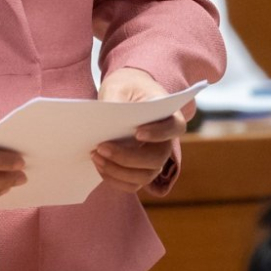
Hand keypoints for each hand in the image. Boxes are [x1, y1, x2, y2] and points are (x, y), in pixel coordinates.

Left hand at [92, 66, 188, 193]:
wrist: (125, 96)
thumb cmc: (126, 88)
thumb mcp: (119, 86)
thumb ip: (115, 101)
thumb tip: (103, 122)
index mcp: (169, 116)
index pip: (174, 127)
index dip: (159, 133)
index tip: (137, 132)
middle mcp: (166, 142)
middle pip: (157, 159)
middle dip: (127, 158)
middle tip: (101, 147)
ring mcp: (154, 158)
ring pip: (145, 176)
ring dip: (118, 171)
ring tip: (95, 155)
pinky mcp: (140, 169)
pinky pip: (132, 183)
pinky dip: (114, 179)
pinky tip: (99, 164)